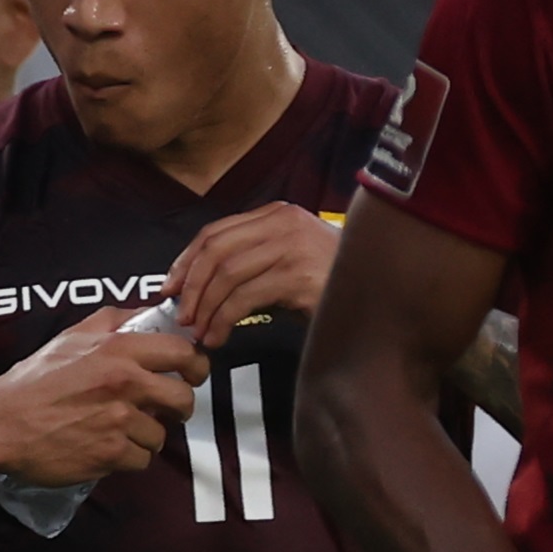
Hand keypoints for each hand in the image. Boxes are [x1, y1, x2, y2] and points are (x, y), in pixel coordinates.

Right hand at [0, 306, 208, 485]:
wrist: (0, 424)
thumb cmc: (34, 380)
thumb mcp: (71, 337)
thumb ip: (113, 322)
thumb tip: (148, 313)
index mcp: (118, 350)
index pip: (183, 352)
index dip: (195, 365)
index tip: (190, 374)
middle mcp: (124, 382)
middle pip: (184, 398)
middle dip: (178, 408)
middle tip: (163, 410)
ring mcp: (119, 420)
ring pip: (161, 434)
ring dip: (144, 436)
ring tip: (118, 430)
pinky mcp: (110, 453)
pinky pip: (141, 459)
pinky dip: (127, 458)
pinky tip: (105, 448)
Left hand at [163, 202, 341, 347]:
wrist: (384, 295)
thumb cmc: (329, 284)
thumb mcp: (285, 262)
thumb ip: (249, 261)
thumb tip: (194, 287)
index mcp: (277, 214)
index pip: (214, 232)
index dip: (184, 262)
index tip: (168, 289)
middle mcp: (285, 222)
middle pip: (215, 250)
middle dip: (191, 287)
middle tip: (182, 316)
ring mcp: (294, 246)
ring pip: (226, 274)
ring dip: (205, 308)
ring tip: (200, 333)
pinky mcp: (300, 275)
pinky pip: (244, 298)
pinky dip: (223, 320)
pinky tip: (219, 337)